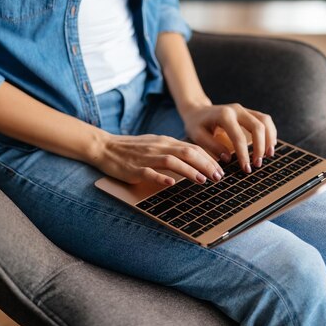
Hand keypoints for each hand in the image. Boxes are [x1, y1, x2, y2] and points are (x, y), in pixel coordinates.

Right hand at [91, 134, 225, 185]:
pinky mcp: (134, 169)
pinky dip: (161, 177)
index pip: (192, 148)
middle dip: (205, 165)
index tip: (220, 169)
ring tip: (203, 180)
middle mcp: (158, 147)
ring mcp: (146, 158)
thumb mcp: (154, 145)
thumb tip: (193, 160)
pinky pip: (149, 172)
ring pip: (171, 161)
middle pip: (186, 153)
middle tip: (218, 177)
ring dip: (189, 171)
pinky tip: (170, 184)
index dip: (208, 158)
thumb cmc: (131, 149)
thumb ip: (172, 150)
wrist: (105, 147)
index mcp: (164, 141)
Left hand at [180, 103, 276, 172]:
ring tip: (268, 155)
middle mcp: (236, 110)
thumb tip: (228, 158)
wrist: (197, 110)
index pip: (239, 137)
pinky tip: (269, 145)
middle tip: (257, 164)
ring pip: (265, 121)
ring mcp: (244, 109)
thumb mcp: (197, 135)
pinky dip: (270, 132)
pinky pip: (265, 120)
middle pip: (257, 127)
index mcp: (224, 115)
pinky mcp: (248, 112)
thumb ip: (212, 146)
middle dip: (260, 147)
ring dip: (269, 138)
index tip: (246, 169)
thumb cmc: (196, 124)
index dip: (244, 154)